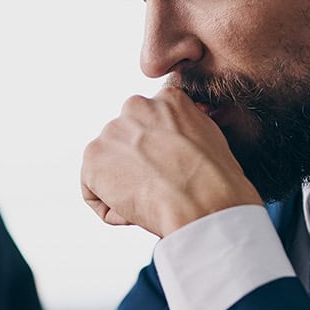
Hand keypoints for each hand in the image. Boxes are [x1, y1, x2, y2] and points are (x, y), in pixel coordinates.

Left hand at [80, 87, 261, 236]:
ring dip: (123, 187)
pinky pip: (93, 191)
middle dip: (136, 166)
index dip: (157, 154)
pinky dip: (111, 208)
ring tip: (151, 199)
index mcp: (167, 98)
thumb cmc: (216, 182)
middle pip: (125, 143)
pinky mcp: (93, 159)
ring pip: (108, 167)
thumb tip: (173, 139)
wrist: (203, 203)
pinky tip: (134, 211)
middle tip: (159, 187)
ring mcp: (111, 132)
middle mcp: (135, 106)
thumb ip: (185, 129)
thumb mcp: (209, 137)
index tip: (170, 170)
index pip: (148, 124)